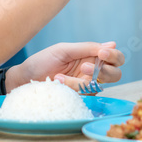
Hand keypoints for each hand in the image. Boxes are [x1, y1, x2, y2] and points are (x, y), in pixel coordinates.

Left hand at [9, 41, 124, 90]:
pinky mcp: (79, 98)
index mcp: (92, 56)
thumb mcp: (64, 50)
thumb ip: (87, 48)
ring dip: (81, 80)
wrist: (25, 78)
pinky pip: (84, 94)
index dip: (114, 55)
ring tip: (61, 76)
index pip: (116, 57)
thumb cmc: (43, 60)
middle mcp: (93, 71)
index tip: (102, 53)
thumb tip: (113, 43)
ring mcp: (86, 86)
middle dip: (105, 71)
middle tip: (85, 66)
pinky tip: (57, 82)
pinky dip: (70, 87)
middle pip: (116, 74)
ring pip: (98, 86)